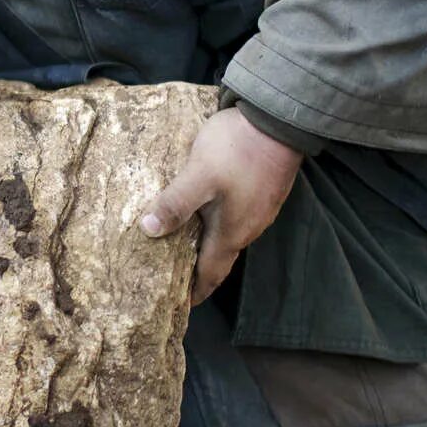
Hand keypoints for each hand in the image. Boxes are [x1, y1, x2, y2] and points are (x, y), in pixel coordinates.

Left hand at [138, 107, 303, 304]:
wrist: (278, 120)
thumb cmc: (236, 150)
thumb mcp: (198, 176)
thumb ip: (175, 204)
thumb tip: (148, 230)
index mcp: (232, 233)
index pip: (211, 274)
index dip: (196, 291)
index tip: (181, 305)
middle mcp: (249, 228)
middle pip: (221, 258)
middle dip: (200, 271)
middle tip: (176, 278)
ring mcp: (260, 209)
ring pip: (230, 237)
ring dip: (210, 246)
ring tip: (186, 246)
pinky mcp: (264, 191)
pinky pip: (239, 217)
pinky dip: (220, 224)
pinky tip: (208, 211)